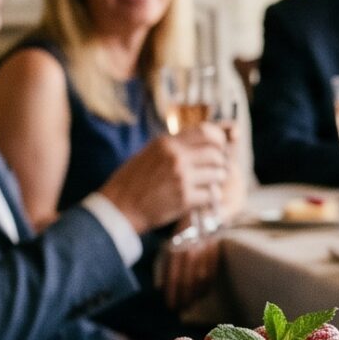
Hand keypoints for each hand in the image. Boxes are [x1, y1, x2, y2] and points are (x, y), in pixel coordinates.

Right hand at [97, 124, 229, 232]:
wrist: (119, 208)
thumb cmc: (132, 182)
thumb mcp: (149, 154)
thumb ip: (173, 147)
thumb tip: (201, 141)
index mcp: (167, 143)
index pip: (206, 131)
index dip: (218, 139)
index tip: (219, 147)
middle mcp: (176, 157)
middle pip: (216, 154)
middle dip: (220, 163)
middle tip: (215, 170)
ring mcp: (182, 177)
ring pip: (218, 174)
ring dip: (217, 181)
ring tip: (208, 185)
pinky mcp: (185, 198)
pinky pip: (211, 194)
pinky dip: (210, 198)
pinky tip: (201, 199)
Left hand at [155, 234, 221, 310]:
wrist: (202, 211)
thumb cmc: (183, 231)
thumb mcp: (171, 244)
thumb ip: (167, 266)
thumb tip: (161, 289)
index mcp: (176, 248)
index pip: (174, 276)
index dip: (172, 294)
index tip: (170, 306)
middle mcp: (190, 249)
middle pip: (187, 280)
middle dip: (184, 297)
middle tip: (181, 309)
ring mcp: (204, 250)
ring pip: (201, 279)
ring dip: (196, 295)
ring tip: (191, 304)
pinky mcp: (216, 250)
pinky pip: (212, 272)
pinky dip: (207, 286)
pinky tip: (202, 294)